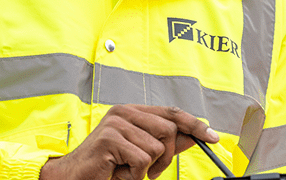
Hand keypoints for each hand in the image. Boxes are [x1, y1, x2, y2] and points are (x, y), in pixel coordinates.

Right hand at [39, 105, 218, 179]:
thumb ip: (166, 143)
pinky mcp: (111, 139)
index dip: (195, 124)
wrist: (73, 176)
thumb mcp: (141, 153)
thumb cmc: (106, 166)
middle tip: (149, 170)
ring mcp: (117, 123)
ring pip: (157, 148)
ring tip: (127, 170)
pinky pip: (142, 160)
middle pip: (169, 131)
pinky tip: (119, 173)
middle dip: (167, 157)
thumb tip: (194, 137)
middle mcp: (125, 112)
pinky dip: (134, 175)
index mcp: (132, 112)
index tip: (213, 137)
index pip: (172, 113)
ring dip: (147, 168)